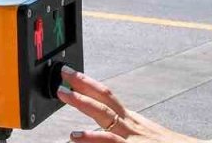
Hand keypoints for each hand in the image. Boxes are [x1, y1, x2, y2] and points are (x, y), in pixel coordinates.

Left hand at [57, 66, 198, 142]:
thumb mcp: (148, 141)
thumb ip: (128, 136)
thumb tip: (105, 135)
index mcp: (134, 122)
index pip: (109, 97)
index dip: (90, 85)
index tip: (72, 76)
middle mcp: (133, 126)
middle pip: (105, 99)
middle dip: (82, 85)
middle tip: (62, 75)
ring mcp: (135, 137)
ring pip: (106, 115)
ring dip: (83, 103)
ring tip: (63, 94)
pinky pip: (111, 142)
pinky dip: (92, 138)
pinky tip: (75, 137)